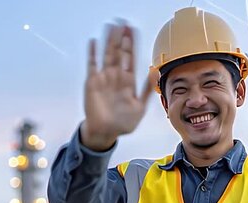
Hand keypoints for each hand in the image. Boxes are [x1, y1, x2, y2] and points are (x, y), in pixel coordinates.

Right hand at [81, 24, 158, 150]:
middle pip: (119, 53)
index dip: (132, 44)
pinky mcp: (92, 83)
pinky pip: (92, 65)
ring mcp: (104, 79)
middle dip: (121, 39)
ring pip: (107, 55)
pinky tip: (94, 42)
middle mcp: (116, 77)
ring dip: (109, 41)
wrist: (105, 132)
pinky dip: (93, 54)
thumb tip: (155, 72)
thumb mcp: (140, 107)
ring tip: (111, 27)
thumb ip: (147, 89)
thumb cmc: (122, 123)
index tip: (133, 31)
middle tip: (123, 24)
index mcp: (128, 82)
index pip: (131, 58)